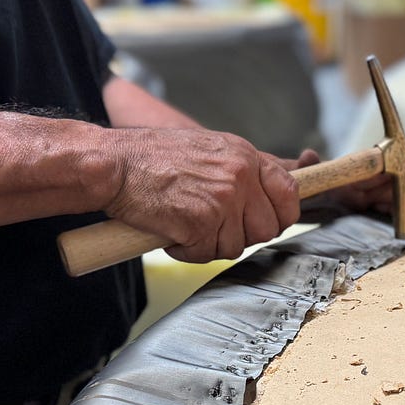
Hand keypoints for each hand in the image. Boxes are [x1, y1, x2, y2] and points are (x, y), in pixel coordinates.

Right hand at [104, 129, 299, 262]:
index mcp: (245, 155)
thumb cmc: (153, 159)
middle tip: (211, 227)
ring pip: (237, 246)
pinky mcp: (201, 222)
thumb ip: (243, 171)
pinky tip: (171, 231)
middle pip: (266, 229)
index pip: (290, 194)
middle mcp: (240, 175)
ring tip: (185, 223)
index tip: (263, 223)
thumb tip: (274, 196)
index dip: (280, 216)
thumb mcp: (210, 150)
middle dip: (240, 236)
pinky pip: (206, 254)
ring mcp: (222, 199)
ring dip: (210, 245)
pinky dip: (186, 251)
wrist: (114, 165)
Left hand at [282, 147, 404, 234]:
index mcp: (350, 169)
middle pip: (398, 181)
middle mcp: (361, 180)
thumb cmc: (291, 180)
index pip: (382, 164)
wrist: (283, 193)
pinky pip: (389, 214)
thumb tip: (310, 154)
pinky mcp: (362, 208)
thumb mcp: (295, 174)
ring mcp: (364, 195)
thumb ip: (304, 166)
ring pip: (399, 198)